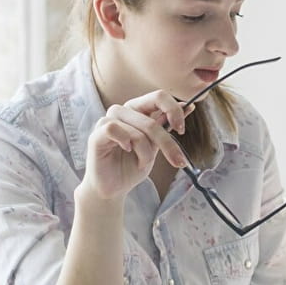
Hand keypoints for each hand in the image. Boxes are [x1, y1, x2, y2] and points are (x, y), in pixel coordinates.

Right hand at [79, 90, 190, 204]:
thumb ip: (167, 124)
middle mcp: (122, 111)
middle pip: (151, 120)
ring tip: (142, 162)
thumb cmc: (132, 165)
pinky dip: (127, 143)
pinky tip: (127, 151)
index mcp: (138, 110)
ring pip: (138, 131)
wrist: (114, 187)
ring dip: (145, 152)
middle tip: (177, 160)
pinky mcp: (96, 134)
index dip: (174, 110)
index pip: (159, 96)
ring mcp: (107, 121)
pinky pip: (115, 129)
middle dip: (166, 143)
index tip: (182, 130)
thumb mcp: (156, 145)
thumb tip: (189, 106)